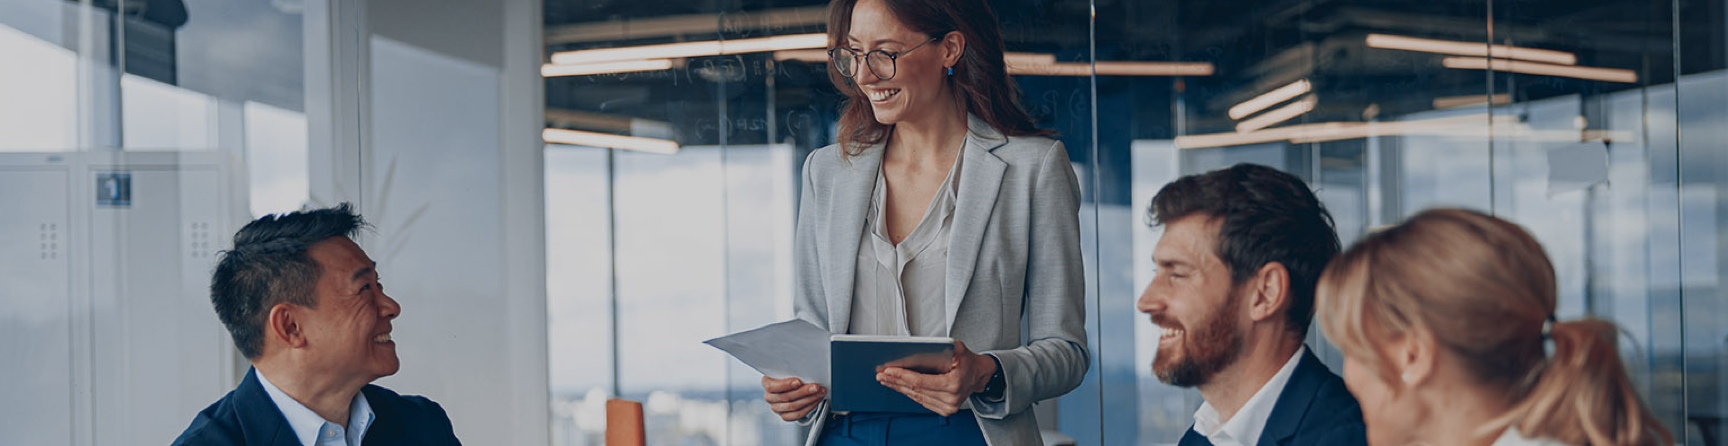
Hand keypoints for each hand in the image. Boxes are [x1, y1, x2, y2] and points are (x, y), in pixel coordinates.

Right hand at [762, 376, 825, 420]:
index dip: (786, 384)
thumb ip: (791, 371)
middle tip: (816, 387)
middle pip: (786, 397)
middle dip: (804, 391)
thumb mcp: (786, 370)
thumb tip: (804, 370)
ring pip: (793, 406)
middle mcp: (769, 397)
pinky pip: (797, 414)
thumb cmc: (788, 375)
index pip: (772, 386)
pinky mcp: (785, 416)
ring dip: (809, 399)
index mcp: (767, 383)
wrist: (789, 385)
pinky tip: (816, 400)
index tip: (798, 381)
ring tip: (819, 393)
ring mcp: (776, 408)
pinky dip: (809, 407)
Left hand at [876, 340, 996, 415]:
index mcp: (954, 384)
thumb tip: (925, 346)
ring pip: (916, 397)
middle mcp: (951, 399)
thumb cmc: (967, 361)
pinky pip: (922, 401)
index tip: (888, 370)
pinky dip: (908, 393)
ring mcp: (948, 407)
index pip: (921, 381)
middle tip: (881, 374)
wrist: (978, 375)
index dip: (902, 376)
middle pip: (915, 390)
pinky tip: (898, 386)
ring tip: (886, 380)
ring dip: (899, 388)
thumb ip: (945, 346)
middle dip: (896, 381)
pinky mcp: (944, 410)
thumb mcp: (959, 348)